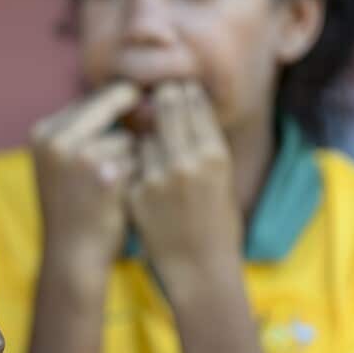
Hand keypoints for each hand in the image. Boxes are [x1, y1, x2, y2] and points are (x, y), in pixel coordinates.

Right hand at [30, 82, 139, 271]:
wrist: (72, 255)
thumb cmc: (75, 207)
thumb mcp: (63, 162)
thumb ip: (85, 128)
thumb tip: (132, 91)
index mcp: (43, 131)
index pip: (90, 102)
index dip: (112, 116)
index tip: (116, 141)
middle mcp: (56, 138)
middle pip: (110, 109)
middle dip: (125, 129)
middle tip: (123, 159)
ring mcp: (78, 154)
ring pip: (128, 137)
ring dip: (134, 157)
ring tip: (115, 188)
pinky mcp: (103, 173)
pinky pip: (139, 158)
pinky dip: (139, 176)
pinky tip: (125, 197)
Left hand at [127, 82, 241, 289]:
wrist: (200, 268)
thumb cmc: (217, 224)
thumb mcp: (222, 179)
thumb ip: (204, 145)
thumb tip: (188, 109)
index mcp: (215, 154)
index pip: (195, 105)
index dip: (185, 91)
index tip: (178, 84)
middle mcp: (187, 160)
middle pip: (168, 108)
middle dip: (162, 97)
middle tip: (157, 91)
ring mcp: (159, 175)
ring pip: (145, 134)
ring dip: (146, 132)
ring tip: (149, 134)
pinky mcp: (137, 191)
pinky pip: (131, 161)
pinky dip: (134, 160)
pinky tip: (137, 164)